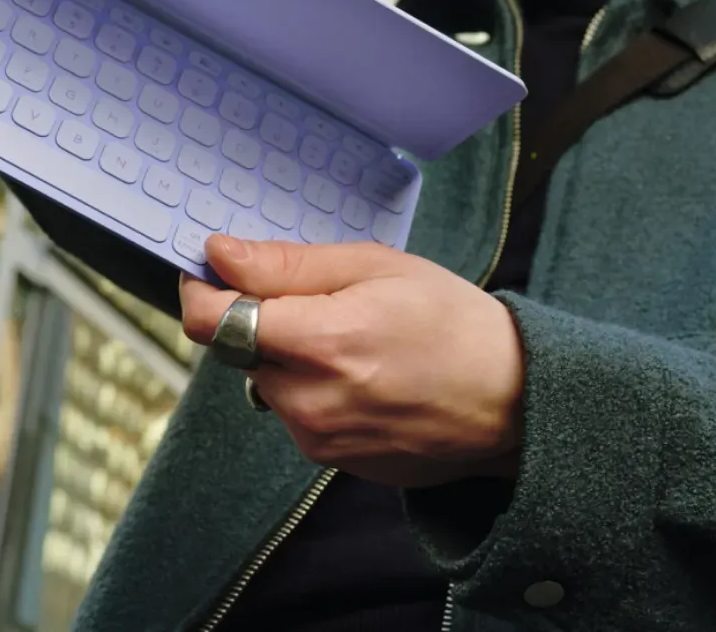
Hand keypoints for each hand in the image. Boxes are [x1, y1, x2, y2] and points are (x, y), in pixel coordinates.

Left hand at [181, 234, 526, 487]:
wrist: (512, 402)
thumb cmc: (454, 325)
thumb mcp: (378, 268)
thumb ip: (289, 265)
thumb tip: (220, 255)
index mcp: (322, 342)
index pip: (212, 320)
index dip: (203, 289)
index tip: (212, 271)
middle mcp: (311, 400)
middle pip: (237, 350)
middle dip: (261, 320)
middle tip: (322, 302)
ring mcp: (319, 439)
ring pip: (266, 381)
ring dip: (289, 358)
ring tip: (356, 343)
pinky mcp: (330, 461)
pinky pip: (295, 412)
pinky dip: (314, 390)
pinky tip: (365, 377)